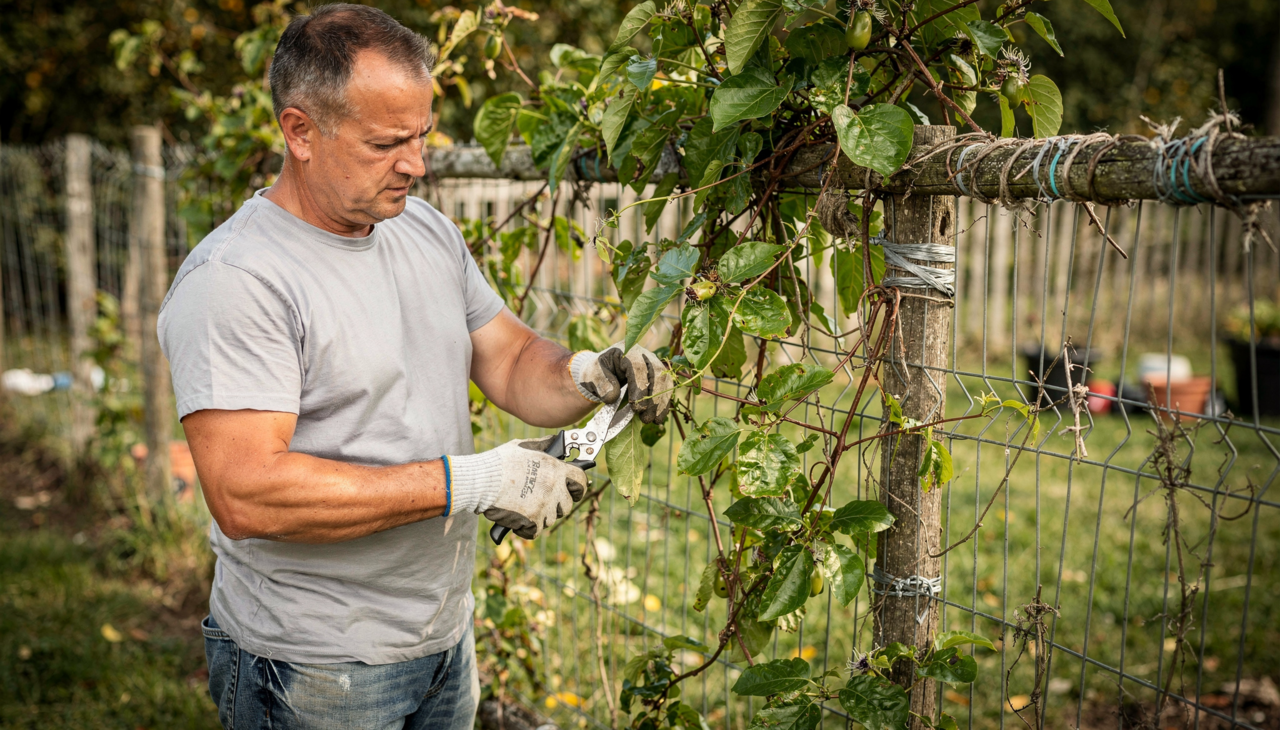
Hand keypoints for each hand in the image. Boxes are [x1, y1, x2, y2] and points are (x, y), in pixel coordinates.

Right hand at [445, 436, 586, 539]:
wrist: (482, 481)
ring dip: (541, 516)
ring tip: (526, 508)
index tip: (574, 490)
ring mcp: (544, 505)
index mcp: (555, 469)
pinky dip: (528, 529)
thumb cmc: (500, 462)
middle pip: (567, 505)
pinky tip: (519, 520)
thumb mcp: (524, 447)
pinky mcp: (532, 521)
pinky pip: (536, 531)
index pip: (581, 481)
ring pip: (551, 519)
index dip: (578, 487)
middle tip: (543, 501)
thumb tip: (556, 443)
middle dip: (557, 505)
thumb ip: (543, 446)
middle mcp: (554, 488)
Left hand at [570, 343, 672, 423]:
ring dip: (661, 402)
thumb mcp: (592, 376)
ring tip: (655, 420)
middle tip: (646, 418)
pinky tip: (660, 416)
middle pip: (656, 374)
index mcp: (626, 351)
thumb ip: (601, 384)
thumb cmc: (596, 373)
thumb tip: (612, 396)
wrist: (601, 374)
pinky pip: (665, 388)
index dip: (639, 388)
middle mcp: (643, 355)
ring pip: (664, 381)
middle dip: (653, 398)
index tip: (636, 407)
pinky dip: (664, 402)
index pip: (638, 367)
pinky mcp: (657, 375)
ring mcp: (652, 364)